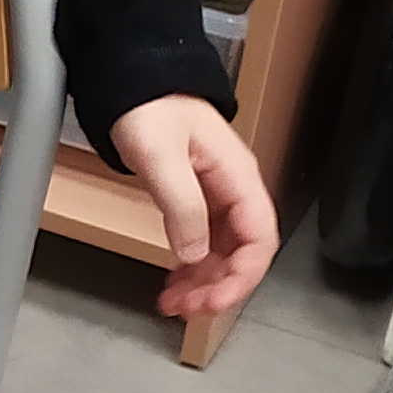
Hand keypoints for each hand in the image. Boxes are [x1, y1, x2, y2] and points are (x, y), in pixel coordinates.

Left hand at [106, 96, 277, 321]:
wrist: (133, 82)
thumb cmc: (150, 108)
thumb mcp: (161, 156)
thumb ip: (182, 204)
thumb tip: (195, 254)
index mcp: (238, 177)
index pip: (259, 238)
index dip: (243, 276)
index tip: (215, 300)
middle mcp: (234, 189)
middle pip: (243, 251)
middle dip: (219, 286)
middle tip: (187, 309)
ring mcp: (216, 196)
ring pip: (222, 252)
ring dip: (203, 281)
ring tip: (174, 304)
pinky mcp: (197, 199)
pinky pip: (202, 242)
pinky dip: (191, 267)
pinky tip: (173, 283)